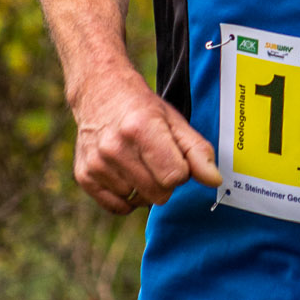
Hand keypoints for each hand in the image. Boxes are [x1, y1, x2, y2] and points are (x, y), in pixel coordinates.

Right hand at [71, 62, 220, 213]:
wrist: (100, 92)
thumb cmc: (142, 109)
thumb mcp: (175, 122)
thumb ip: (197, 152)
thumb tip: (214, 180)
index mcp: (142, 129)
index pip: (175, 177)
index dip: (181, 170)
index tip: (174, 156)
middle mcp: (115, 147)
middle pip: (158, 194)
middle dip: (164, 181)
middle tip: (156, 159)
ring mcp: (97, 163)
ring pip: (138, 200)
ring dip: (143, 187)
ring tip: (137, 161)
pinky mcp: (85, 175)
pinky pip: (117, 207)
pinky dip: (125, 197)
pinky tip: (124, 174)